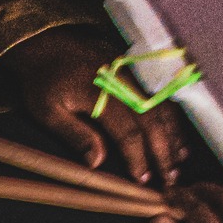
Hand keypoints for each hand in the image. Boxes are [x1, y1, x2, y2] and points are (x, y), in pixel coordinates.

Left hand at [1, 28, 185, 187]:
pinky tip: (175, 137)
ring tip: (178, 163)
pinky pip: (161, 98)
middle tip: (169, 180)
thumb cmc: (44, 81)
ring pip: (162, 110)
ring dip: (172, 137)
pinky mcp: (137, 73)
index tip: (142, 179)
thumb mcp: (47, 111)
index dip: (138, 157)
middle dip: (163, 152)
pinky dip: (171, 119)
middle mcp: (126, 84)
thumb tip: (97, 162)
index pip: (129, 132)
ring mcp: (135, 76)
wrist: (48, 43)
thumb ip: (74, 134)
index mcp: (104, 94)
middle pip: (153, 122)